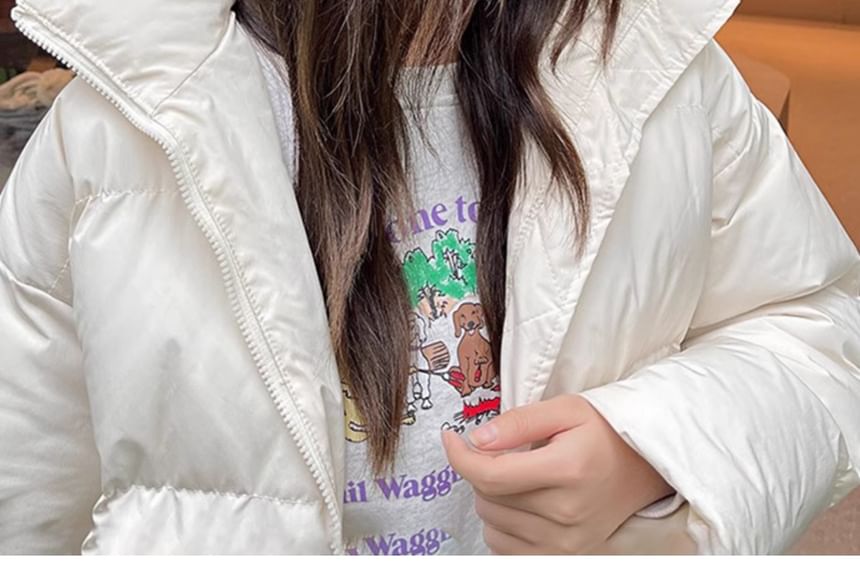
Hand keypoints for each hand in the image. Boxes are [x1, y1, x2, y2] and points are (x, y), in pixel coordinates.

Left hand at [442, 394, 674, 553]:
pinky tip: (521, 503)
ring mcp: (566, 541)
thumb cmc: (605, 433)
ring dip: (491, 497)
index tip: (451, 437)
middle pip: (487, 497)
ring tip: (519, 476)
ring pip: (491, 523)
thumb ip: (519, 421)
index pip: (490, 474)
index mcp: (567, 470)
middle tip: (502, 451)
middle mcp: (566, 512)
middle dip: (482, 469)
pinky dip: (501, 524)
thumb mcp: (566, 410)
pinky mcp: (564, 557)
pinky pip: (504, 548)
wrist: (645, 468)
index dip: (459, 455)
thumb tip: (477, 439)